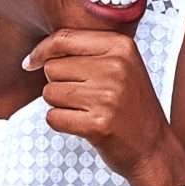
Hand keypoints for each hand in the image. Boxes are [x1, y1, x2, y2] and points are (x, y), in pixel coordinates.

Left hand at [24, 29, 178, 185]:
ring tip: (88, 110)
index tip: (31, 62)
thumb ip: (86, 51)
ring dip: (60, 104)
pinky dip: (62, 123)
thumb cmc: (130, 105)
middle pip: (52, 67)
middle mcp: (117, 68)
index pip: (64, 38)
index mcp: (122, 47)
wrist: (153, 147)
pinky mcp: (98, 125)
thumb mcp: (122, 66)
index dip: (41, 51)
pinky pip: (53, 117)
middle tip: (86, 96)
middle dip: (59, 83)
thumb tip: (36, 56)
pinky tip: (85, 125)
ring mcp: (108, 97)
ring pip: (50, 92)